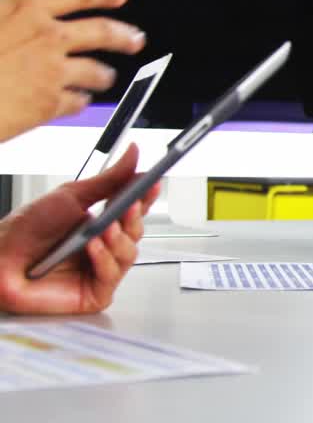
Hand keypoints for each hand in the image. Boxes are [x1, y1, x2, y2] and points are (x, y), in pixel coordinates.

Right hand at [0, 0, 145, 142]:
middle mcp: (48, 37)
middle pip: (102, 32)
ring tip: (108, 77)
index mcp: (25, 8)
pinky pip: (78, 102)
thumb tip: (15, 15)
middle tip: (135, 39)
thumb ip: (7, 17)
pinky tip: (79, 103)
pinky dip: (81, 102)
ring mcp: (53, 71)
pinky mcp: (51, 104)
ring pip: (96, 71)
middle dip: (124, 35)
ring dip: (105, 75)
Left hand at [0, 145, 159, 314]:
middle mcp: (103, 246)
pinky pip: (112, 276)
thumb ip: (109, 178)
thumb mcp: (71, 197)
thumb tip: (134, 154)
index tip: (153, 184)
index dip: (146, 198)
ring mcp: (100, 270)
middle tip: (128, 207)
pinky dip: (104, 260)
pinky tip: (91, 248)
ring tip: (101, 230)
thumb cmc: (25, 230)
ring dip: (117, 241)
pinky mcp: (95, 292)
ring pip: (129, 254)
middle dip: (133, 219)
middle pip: (136, 232)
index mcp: (101, 222)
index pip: (134, 210)